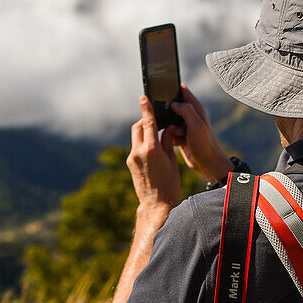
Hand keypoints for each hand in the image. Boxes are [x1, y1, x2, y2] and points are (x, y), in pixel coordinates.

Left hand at [127, 96, 180, 217]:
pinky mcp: (130, 164)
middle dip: (144, 121)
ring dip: (143, 133)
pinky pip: (136, 148)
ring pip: (135, 137)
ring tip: (155, 137)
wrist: (157, 204)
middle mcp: (139, 152)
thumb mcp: (172, 161)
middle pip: (138, 127)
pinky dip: (142, 144)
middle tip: (154, 121)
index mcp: (152, 149)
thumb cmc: (169, 183)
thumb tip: (166, 129)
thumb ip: (167, 142)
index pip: (148, 123)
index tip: (144, 97)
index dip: (146, 109)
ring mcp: (132, 158)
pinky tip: (152, 151)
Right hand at [171, 85, 232, 183]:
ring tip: (181, 136)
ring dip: (170, 128)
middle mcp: (190, 115)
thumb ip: (186, 110)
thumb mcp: (196, 125)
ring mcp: (184, 126)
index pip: (182, 90)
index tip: (164, 96)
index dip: (172, 90)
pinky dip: (170, 137)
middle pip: (172, 107)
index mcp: (195, 108)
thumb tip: (173, 103)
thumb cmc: (205, 145)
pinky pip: (169, 133)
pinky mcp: (180, 136)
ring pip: (168, 121)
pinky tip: (178, 143)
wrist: (207, 164)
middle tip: (175, 124)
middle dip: (168, 114)